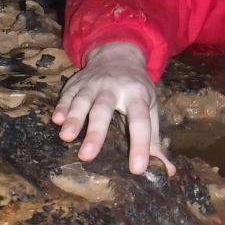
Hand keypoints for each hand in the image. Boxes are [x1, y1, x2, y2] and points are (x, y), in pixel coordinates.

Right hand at [52, 42, 174, 174]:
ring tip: (66, 137)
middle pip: (104, 110)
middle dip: (96, 132)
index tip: (138, 168)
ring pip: (82, 100)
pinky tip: (56, 120)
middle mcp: (114, 88)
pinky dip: (61, 107)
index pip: (140, 121)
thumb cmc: (136, 88)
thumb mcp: (150, 107)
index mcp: (137, 96)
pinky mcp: (76, 82)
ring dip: (74, 118)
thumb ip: (155, 139)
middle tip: (87, 156)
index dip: (140, 144)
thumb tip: (168, 171)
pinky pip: (67, 94)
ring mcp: (93, 84)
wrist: (118, 53)